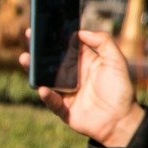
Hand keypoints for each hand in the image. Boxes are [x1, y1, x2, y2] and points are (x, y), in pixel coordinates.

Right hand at [17, 29, 143, 147]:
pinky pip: (51, 101)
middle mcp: (71, 76)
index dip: (53, 37)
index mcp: (82, 63)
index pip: (64, 47)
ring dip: (33, 69)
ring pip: (44, 79)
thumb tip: (80, 32)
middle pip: (49, 61)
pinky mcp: (63, 108)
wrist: (122, 120)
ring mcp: (65, 92)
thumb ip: (103, 42)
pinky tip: (43, 89)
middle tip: (29, 37)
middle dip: (38, 50)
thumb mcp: (117, 61)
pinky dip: (47, 96)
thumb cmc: (121, 90)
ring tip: (25, 59)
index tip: (42, 27)